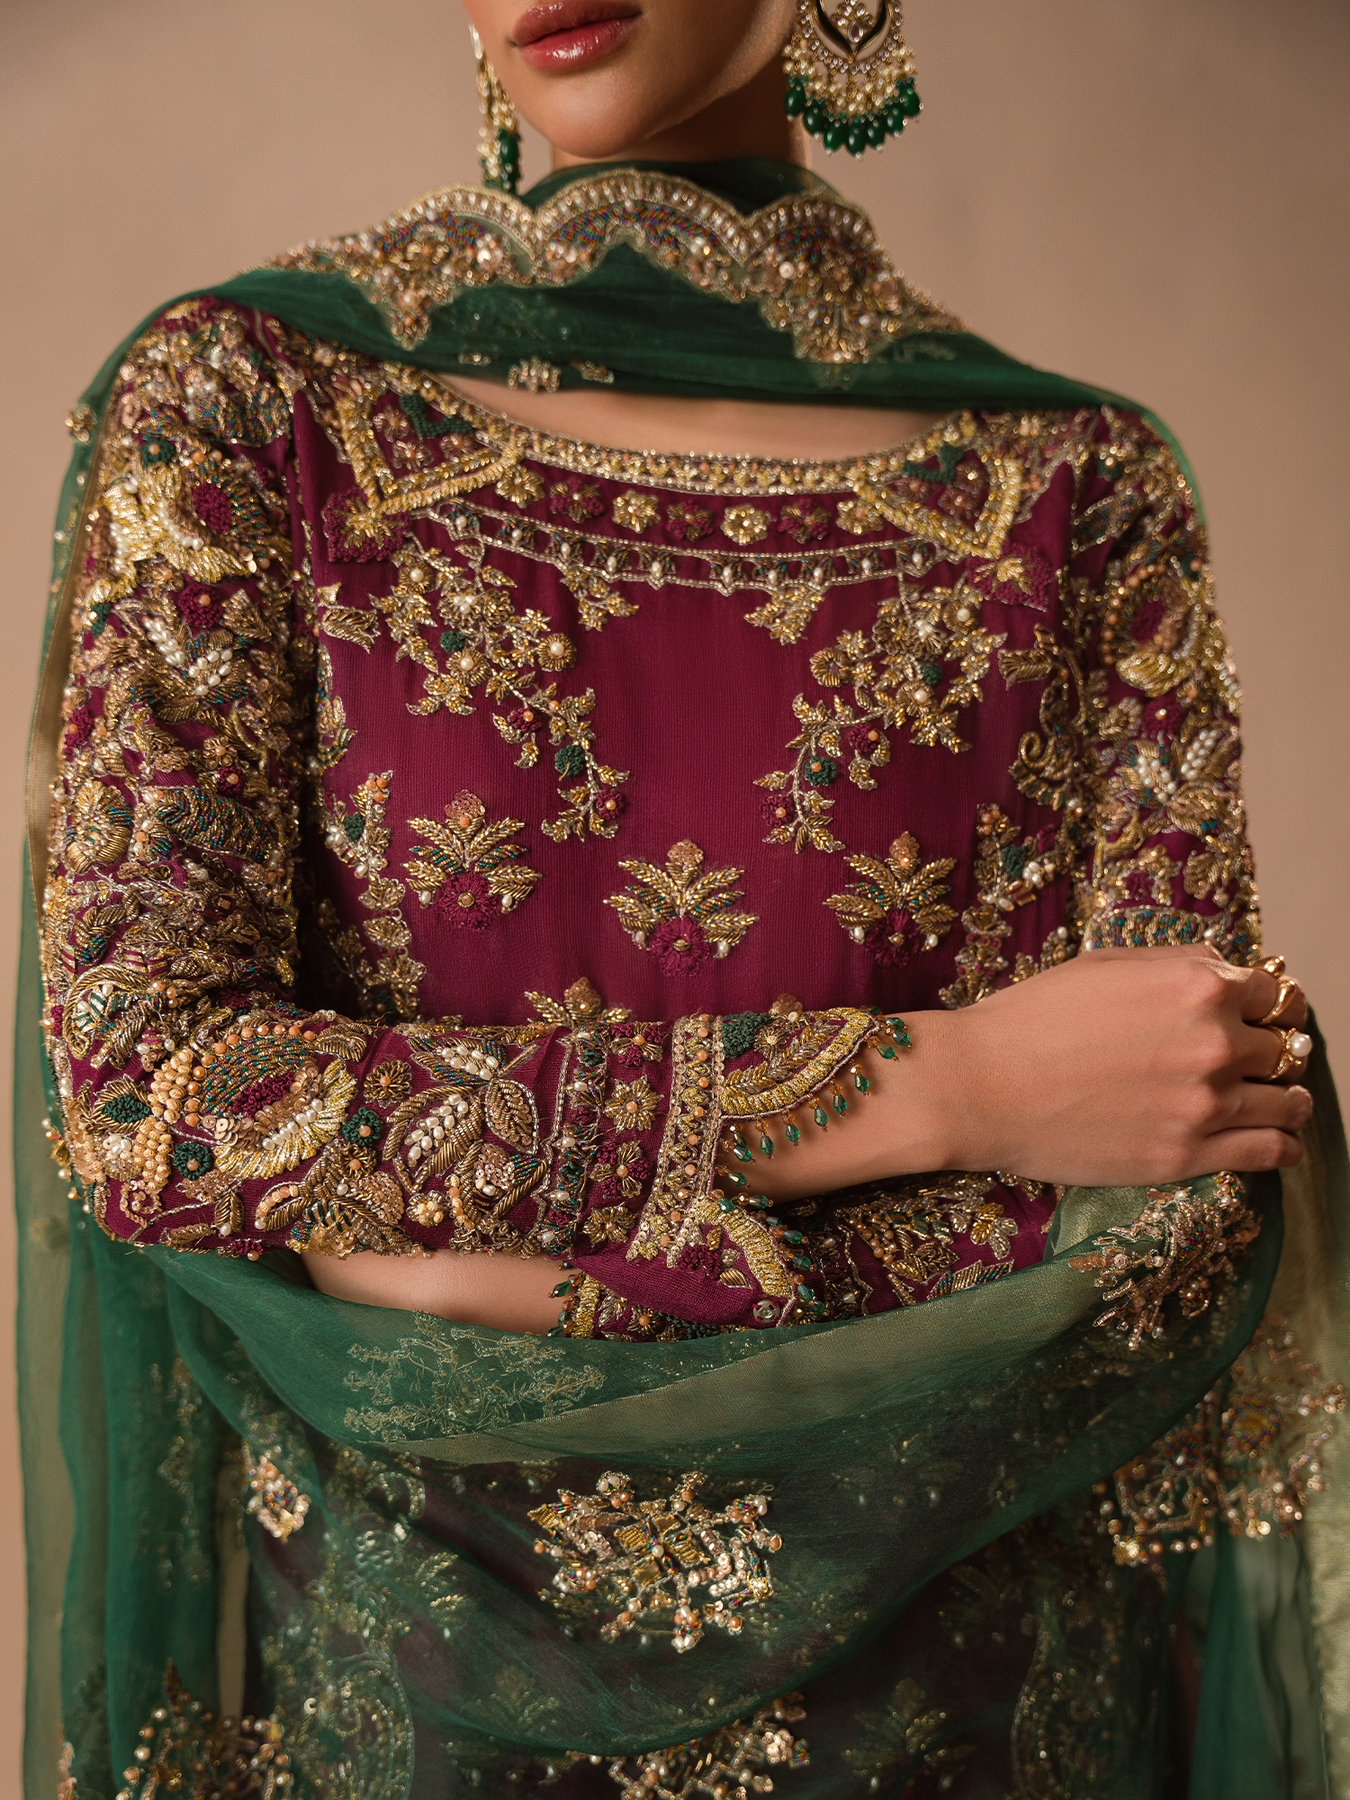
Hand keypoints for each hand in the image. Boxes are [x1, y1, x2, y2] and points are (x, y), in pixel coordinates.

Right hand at [740, 946, 1311, 1203]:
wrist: (980, 1085)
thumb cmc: (1030, 1019)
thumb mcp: (1106, 964)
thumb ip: (1177, 966)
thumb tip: (1225, 976)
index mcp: (1196, 985)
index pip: (1273, 992)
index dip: (1266, 1003)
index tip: (1260, 1015)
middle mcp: (1214, 1042)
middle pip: (1284, 1046)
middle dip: (1273, 1048)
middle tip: (1259, 1058)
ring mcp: (1206, 1103)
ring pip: (1291, 1101)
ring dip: (1290, 1096)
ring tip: (1281, 1100)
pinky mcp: (1188, 1155)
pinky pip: (1273, 1152)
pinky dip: (1286, 1143)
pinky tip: (1280, 1139)